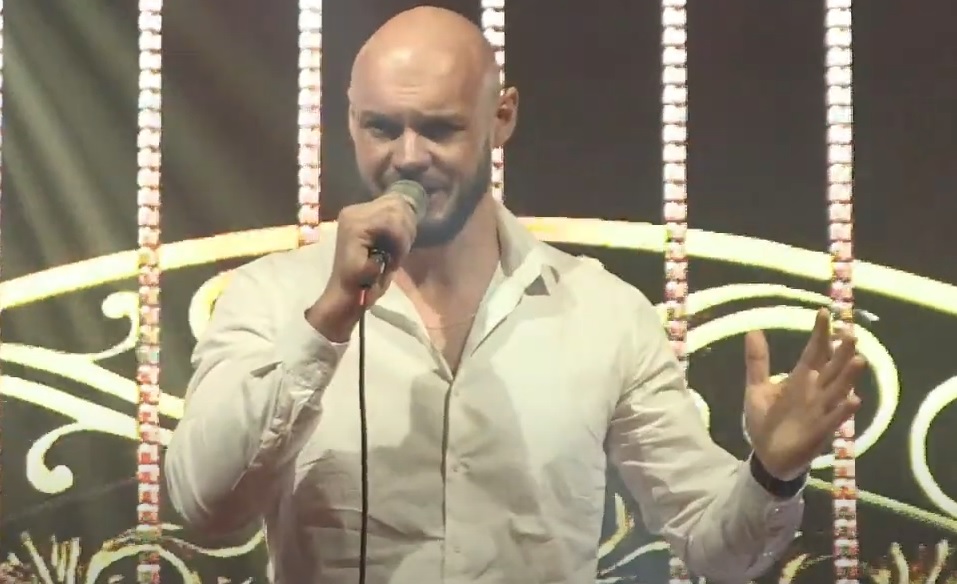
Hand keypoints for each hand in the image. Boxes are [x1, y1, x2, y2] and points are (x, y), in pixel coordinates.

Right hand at [306, 194, 417, 340]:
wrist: (347, 300)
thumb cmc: (367, 280)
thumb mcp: (386, 249)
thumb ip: (395, 229)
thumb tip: (410, 211)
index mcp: (358, 214)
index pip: (395, 202)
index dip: (407, 224)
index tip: (401, 249)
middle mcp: (352, 211)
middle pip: (397, 204)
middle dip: (407, 230)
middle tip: (398, 256)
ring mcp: (351, 216)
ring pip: (395, 213)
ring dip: (402, 239)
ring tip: (393, 259)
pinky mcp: (354, 226)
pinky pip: (391, 224)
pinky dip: (398, 243)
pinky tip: (390, 260)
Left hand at [743, 308, 864, 479]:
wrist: (766, 455)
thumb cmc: (766, 421)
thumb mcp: (757, 388)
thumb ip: (757, 362)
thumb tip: (753, 330)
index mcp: (801, 379)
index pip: (814, 352)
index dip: (820, 334)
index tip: (824, 312)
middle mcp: (815, 391)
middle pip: (832, 368)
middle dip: (841, 352)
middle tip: (851, 333)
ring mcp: (819, 411)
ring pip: (838, 390)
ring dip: (849, 377)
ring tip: (860, 359)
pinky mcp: (819, 431)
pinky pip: (834, 419)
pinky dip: (843, 410)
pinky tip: (855, 399)